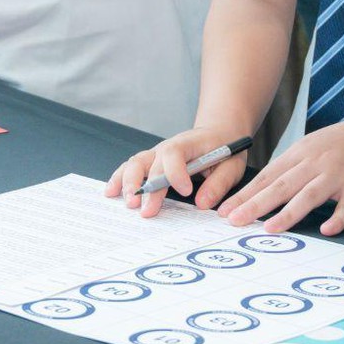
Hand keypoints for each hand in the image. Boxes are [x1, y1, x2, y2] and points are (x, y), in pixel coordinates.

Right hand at [105, 125, 250, 217]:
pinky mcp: (150, 162)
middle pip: (150, 163)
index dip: (177, 173)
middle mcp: (167, 147)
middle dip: (147, 188)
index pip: (175, 154)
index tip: (186, 192)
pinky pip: (130, 168)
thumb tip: (202, 203)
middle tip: (147, 210)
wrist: (217, 132)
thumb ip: (218, 183)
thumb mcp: (232, 164)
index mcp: (189, 143)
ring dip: (128, 183)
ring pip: (135, 164)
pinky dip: (119, 179)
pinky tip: (111, 192)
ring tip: (127, 203)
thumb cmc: (225, 148)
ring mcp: (156, 154)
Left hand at [219, 116, 343, 236]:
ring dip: (288, 213)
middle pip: (281, 185)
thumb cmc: (341, 144)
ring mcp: (338, 175)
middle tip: (235, 220)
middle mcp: (316, 163)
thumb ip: (289, 168)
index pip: (268, 176)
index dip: (246, 194)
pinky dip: (337, 218)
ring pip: (309, 195)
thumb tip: (260, 191)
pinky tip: (326, 230)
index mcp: (301, 153)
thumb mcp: (311, 147)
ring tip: (269, 229)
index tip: (226, 210)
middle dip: (255, 204)